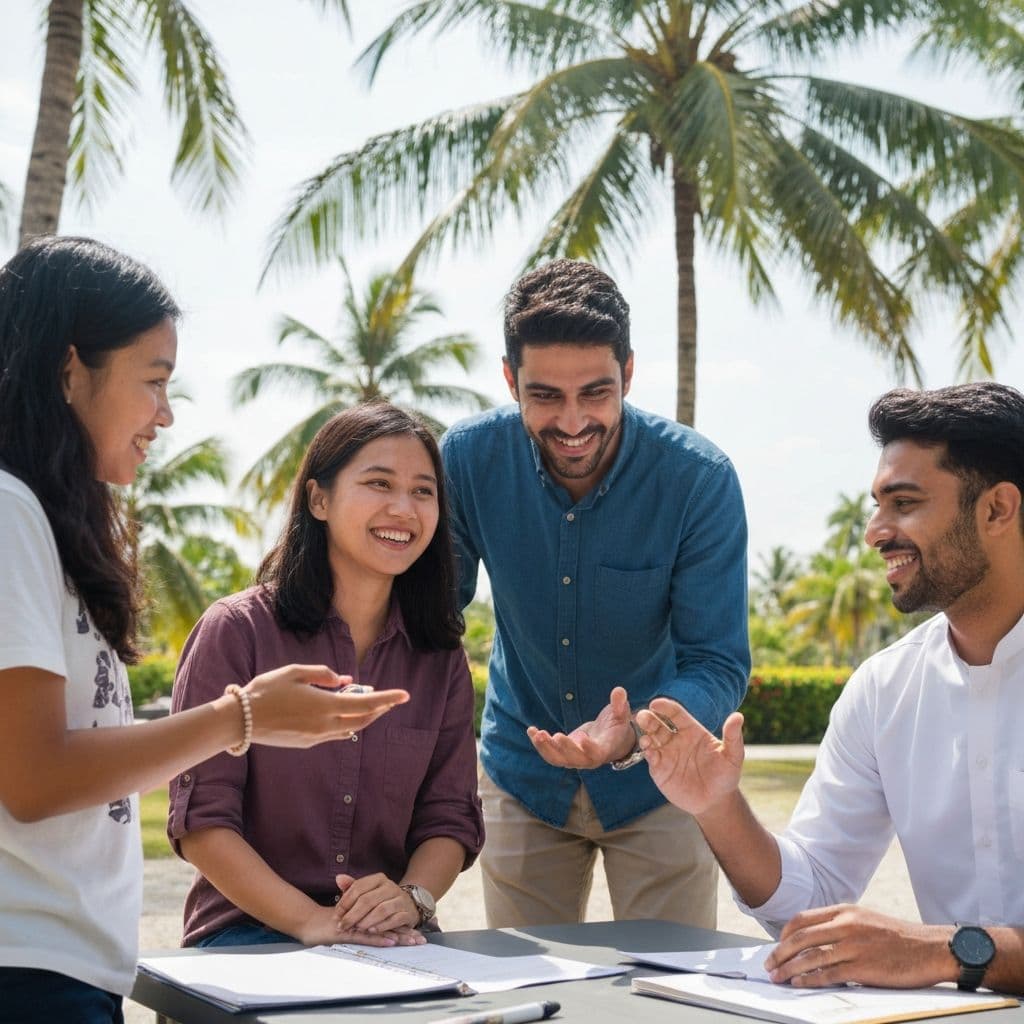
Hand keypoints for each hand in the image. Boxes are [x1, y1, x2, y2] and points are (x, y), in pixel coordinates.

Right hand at [242, 665, 407, 748]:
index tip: (405, 695)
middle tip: (391, 699)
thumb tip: (346, 680)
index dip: (388, 699)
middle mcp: (325, 725)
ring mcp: (317, 737)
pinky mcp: (308, 743)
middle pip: (363, 719)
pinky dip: (348, 723)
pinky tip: (347, 714)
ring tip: (370, 703)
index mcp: (325, 705)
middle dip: (380, 709)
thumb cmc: (266, 690)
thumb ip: (324, 674)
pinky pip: (336, 733)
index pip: (366, 703)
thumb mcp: (295, 672)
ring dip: (364, 717)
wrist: (240, 721)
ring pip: (351, 728)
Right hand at [293, 903, 420, 947]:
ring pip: (381, 930)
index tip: (419, 935)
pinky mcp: (348, 932)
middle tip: (422, 940)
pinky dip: (379, 938)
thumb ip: (362, 921)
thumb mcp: (349, 922)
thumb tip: (377, 927)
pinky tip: (391, 941)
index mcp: (367, 917)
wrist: (309, 922)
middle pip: (389, 926)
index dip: (404, 927)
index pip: (388, 921)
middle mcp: (364, 920)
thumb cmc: (330, 923)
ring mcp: (357, 925)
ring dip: (398, 936)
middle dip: (406, 933)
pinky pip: (366, 936)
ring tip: (413, 941)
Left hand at [335, 873, 425, 935]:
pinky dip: (382, 926)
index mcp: (378, 879)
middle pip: (368, 900)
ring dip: (366, 921)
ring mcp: (400, 899)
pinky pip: (394, 920)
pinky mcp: (408, 912)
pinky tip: (372, 931)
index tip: (336, 915)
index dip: (345, 902)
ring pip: (381, 910)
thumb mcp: (367, 891)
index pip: (358, 887)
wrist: (408, 904)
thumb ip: (352, 886)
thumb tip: (338, 878)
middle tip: (342, 926)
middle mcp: (390, 887)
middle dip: (353, 915)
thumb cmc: (382, 899)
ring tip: (356, 929)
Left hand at [526, 685, 635, 768]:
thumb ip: (620, 705)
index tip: (583, 739)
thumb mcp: (621, 714)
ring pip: (558, 759)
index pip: (596, 753)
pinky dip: (539, 744)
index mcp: (604, 749)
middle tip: (555, 735)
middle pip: (575, 759)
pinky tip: (531, 731)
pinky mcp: (563, 753)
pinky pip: (549, 753)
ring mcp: (574, 758)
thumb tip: (619, 690)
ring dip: (546, 748)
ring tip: (537, 733)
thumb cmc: (617, 725)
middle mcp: (588, 758)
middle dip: (564, 748)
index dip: (590, 748)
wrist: (610, 740)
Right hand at [635, 700, 743, 814]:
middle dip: (648, 718)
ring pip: (650, 738)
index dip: (665, 707)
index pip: (675, 713)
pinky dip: (647, 752)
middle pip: (658, 723)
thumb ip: (733, 736)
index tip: (655, 703)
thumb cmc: (725, 776)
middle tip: (642, 716)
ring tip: (646, 738)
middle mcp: (676, 739)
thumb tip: (738, 716)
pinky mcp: (660, 769)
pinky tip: (649, 751)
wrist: (716, 802)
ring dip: (645, 734)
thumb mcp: (733, 756)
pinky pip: (650, 757)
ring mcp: (666, 754)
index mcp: (691, 730)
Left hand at [764, 905, 954, 987]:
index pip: (802, 919)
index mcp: (845, 910)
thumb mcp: (865, 920)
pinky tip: (800, 984)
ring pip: (810, 957)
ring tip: (778, 978)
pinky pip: (829, 974)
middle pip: (800, 938)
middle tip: (769, 965)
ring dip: (789, 969)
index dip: (784, 934)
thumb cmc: (899, 937)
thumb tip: (814, 940)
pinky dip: (810, 980)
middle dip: (780, 953)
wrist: (932, 948)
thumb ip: (840, 925)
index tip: (777, 947)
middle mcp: (846, 924)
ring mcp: (854, 945)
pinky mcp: (864, 967)